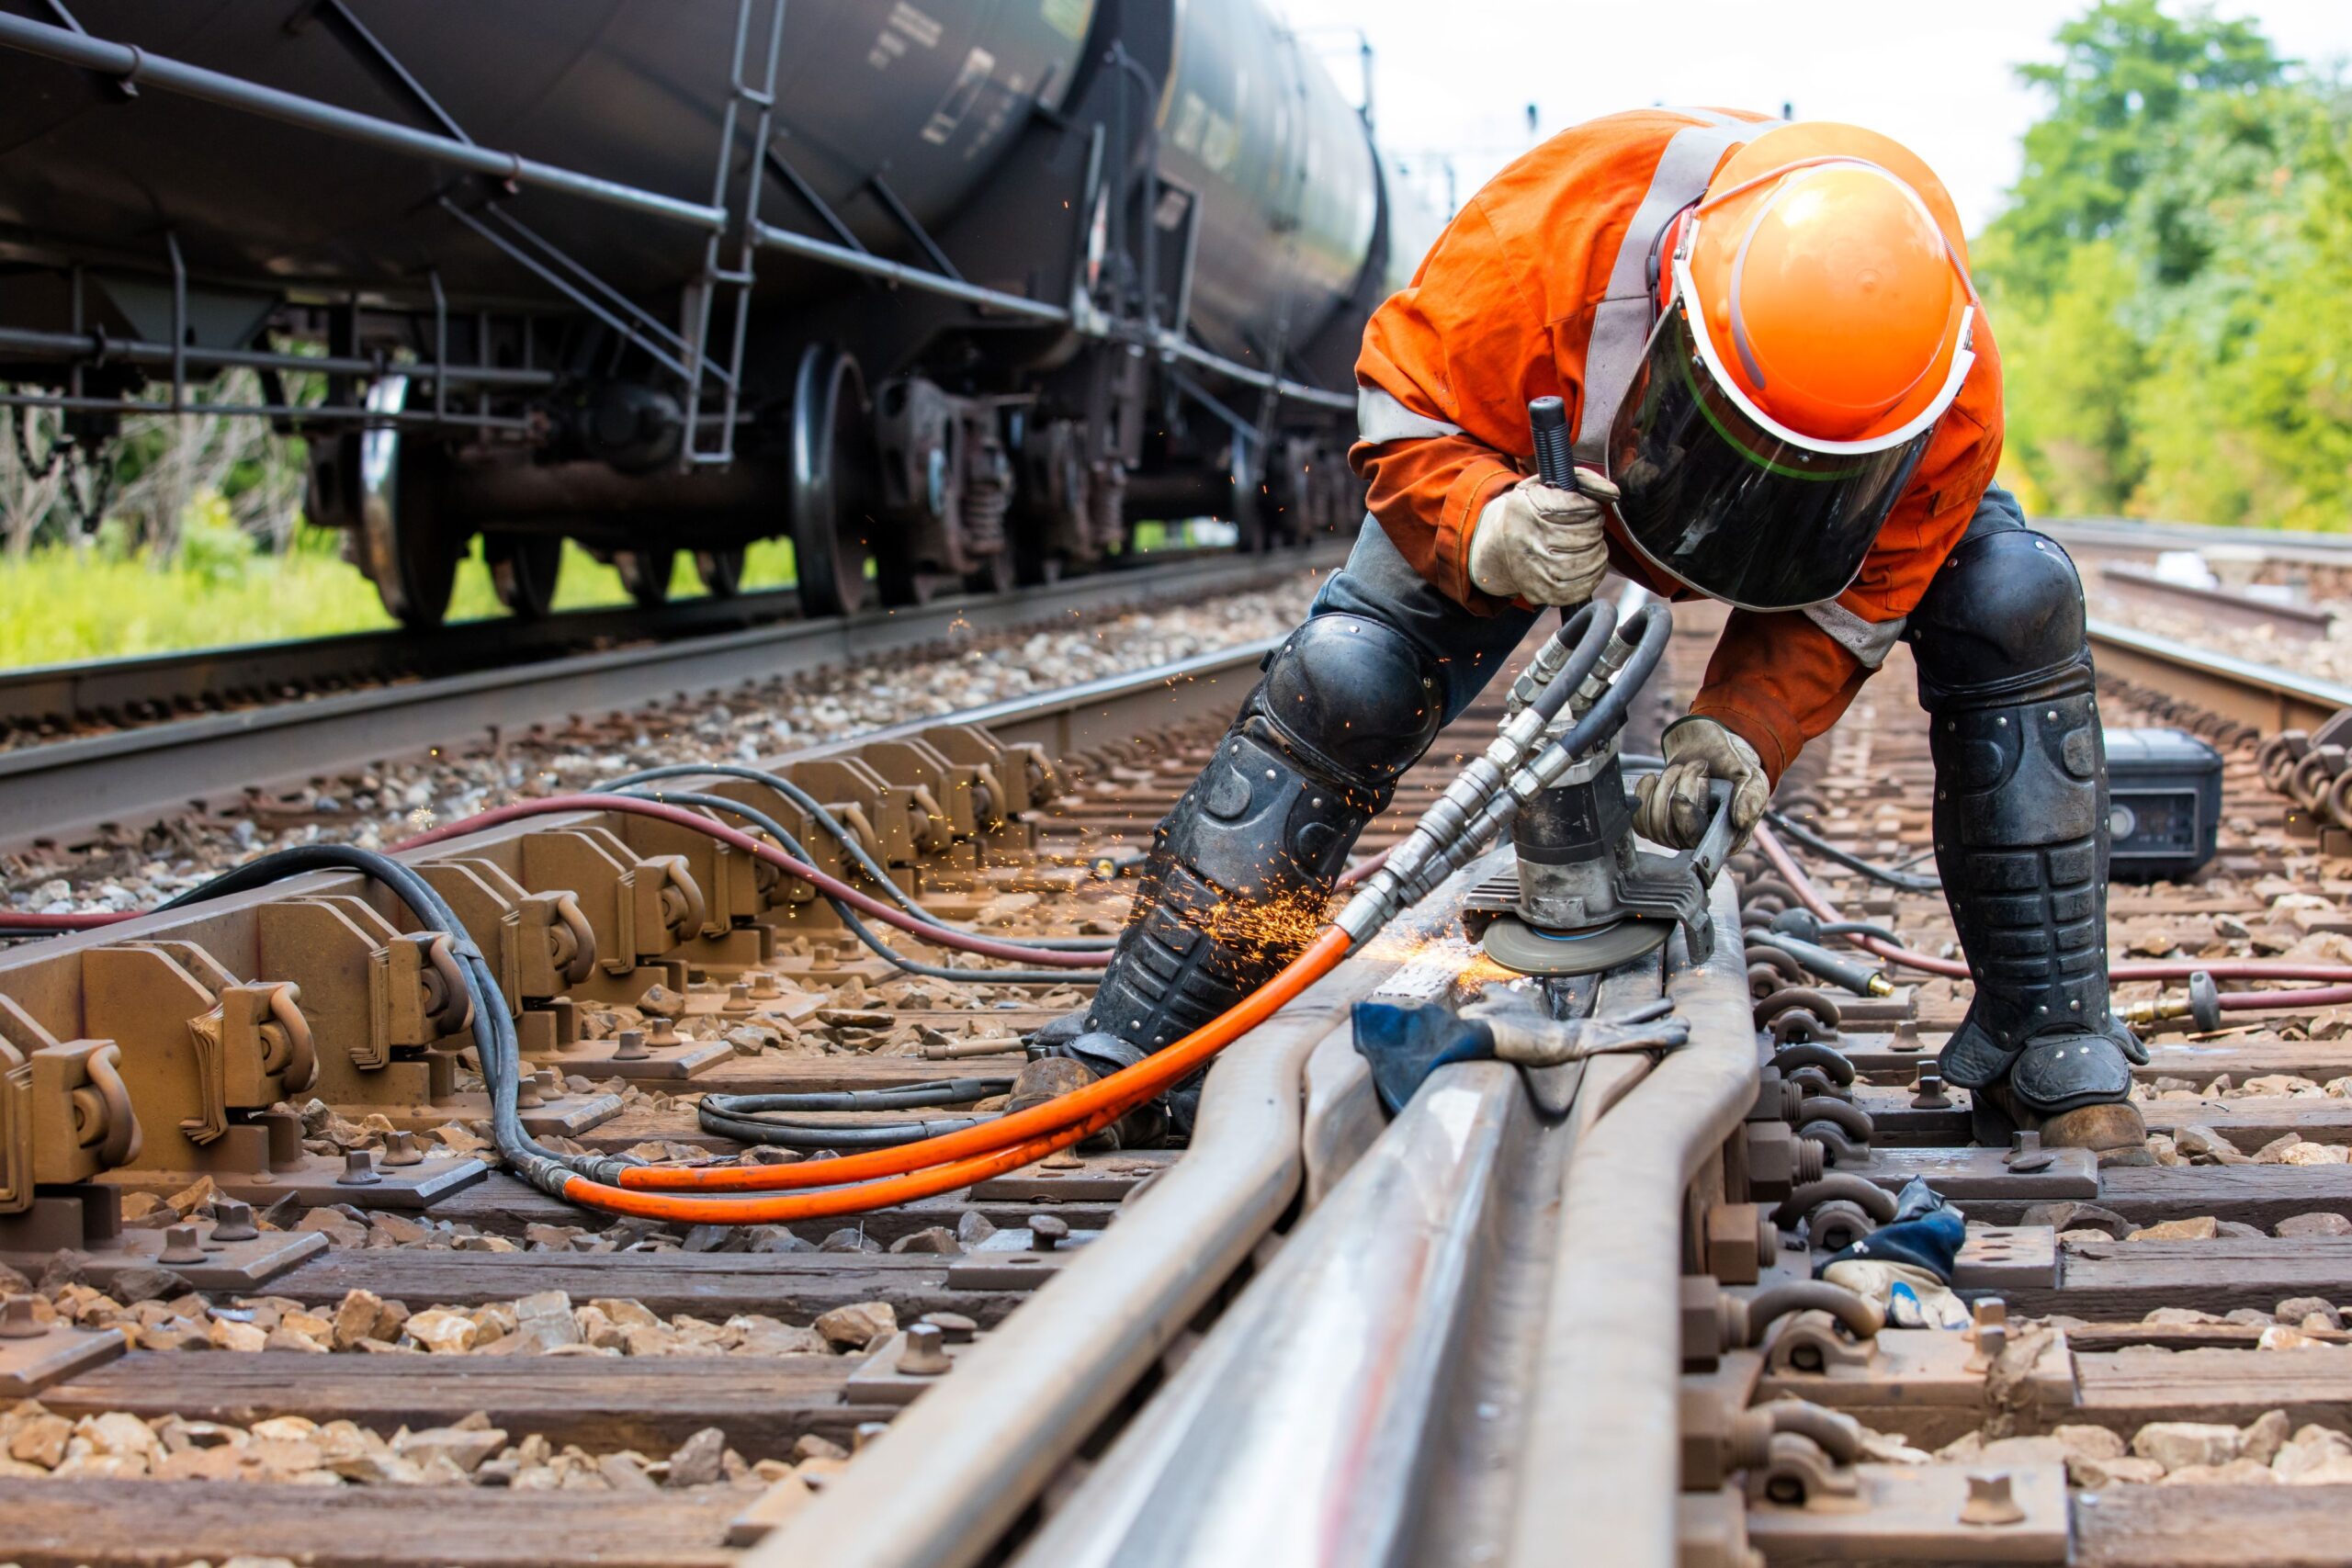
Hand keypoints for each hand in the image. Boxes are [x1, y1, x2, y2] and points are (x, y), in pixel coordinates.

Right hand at [1466, 471, 1619, 604]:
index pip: (1579, 507)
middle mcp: (1527, 540)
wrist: (1499, 546)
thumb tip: (1613, 492)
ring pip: (1588, 560)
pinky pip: (1582, 587)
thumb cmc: (1532, 511)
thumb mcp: (1548, 486)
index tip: (1587, 507)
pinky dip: (1595, 574)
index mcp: (1527, 509)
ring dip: (1599, 550)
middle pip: (1586, 534)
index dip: (1591, 506)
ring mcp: (1533, 570)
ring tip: (1592, 543)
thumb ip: (1583, 479)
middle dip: (1595, 528)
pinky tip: (1590, 563)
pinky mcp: (1541, 592)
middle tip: (1589, 526)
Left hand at [1632, 716, 1769, 850]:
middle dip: (1677, 792)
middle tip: (1695, 766)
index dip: (1686, 819)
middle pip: (1672, 833)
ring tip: (1681, 768)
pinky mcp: (1659, 824)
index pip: (1699, 840)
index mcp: (1729, 836)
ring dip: (1663, 788)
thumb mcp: (1751, 775)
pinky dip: (1643, 795)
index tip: (1680, 796)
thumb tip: (1741, 821)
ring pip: (1654, 826)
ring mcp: (1678, 834)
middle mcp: (1702, 840)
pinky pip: (1640, 822)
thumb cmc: (1732, 763)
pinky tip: (1653, 779)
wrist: (1707, 746)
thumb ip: (1751, 796)